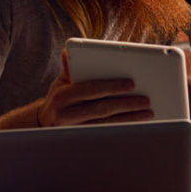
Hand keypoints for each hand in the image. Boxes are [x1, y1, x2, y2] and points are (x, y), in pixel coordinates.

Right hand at [37, 51, 153, 126]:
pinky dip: (124, 128)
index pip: (91, 89)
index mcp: (62, 96)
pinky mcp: (82, 140)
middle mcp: (66, 115)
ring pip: (107, 124)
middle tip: (146, 100)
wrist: (42, 124)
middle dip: (126, 104)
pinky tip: (138, 124)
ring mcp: (74, 131)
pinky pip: (107, 134)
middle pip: (102, 109)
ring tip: (148, 113)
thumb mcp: (60, 82)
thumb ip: (70, 69)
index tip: (131, 84)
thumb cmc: (58, 98)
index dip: (112, 86)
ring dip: (130, 118)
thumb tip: (70, 51)